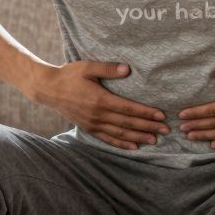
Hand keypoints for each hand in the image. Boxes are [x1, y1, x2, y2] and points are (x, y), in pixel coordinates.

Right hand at [23, 60, 168, 149]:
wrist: (48, 89)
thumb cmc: (69, 75)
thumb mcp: (88, 67)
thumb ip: (108, 68)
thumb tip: (127, 69)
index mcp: (100, 99)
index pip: (129, 109)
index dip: (146, 113)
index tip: (161, 116)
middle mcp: (98, 115)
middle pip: (128, 124)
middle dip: (148, 127)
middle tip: (166, 131)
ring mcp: (93, 123)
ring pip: (120, 134)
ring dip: (138, 137)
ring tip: (154, 140)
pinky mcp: (88, 128)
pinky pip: (107, 139)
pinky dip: (121, 144)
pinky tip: (133, 147)